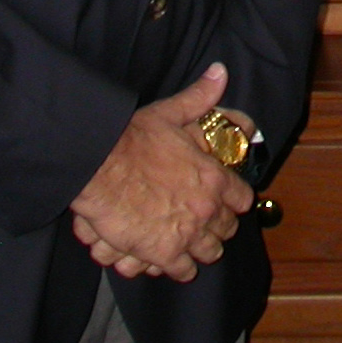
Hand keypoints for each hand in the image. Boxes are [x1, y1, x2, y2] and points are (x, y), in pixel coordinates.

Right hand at [70, 63, 254, 281]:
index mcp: (213, 176)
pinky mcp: (162, 253)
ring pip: (209, 252)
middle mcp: (206, 208)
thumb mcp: (171, 112)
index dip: (236, 199)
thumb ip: (200, 97)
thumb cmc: (133, 139)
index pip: (242, 198)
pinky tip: (174, 261)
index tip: (229, 199)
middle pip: (227, 229)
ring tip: (193, 244)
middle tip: (209, 223)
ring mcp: (186, 234)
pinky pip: (182, 270)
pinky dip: (180, 267)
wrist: (99, 167)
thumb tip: (219, 72)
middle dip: (220, 226)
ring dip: (202, 248)